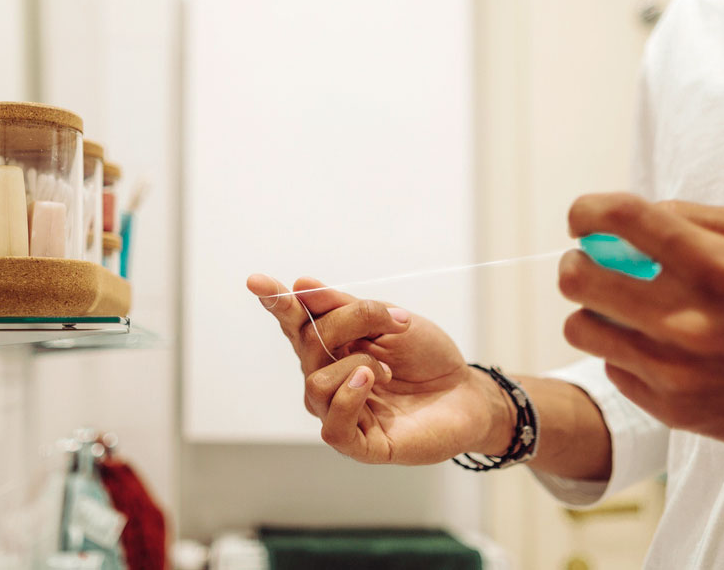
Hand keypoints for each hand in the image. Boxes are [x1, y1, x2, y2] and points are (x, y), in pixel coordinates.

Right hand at [247, 274, 512, 464]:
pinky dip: (348, 399)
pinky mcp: (359, 443)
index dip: (276, 302)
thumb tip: (302, 286)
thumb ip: (348, 308)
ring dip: (355, 365)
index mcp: (332, 345)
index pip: (295, 322)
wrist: (466, 391)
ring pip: (316, 383)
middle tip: (392, 318)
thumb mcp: (392, 321)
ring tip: (387, 369)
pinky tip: (368, 382)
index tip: (257, 281)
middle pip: (310, 343)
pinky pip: (333, 425)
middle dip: (349, 322)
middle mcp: (328, 378)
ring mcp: (340, 411)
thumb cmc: (427, 357)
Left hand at [557, 193, 723, 447]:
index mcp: (717, 268)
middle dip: (577, 262)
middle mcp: (691, 322)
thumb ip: (691, 216)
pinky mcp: (672, 409)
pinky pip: (613, 366)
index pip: (622, 220)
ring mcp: (677, 371)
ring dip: (592, 310)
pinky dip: (625, 351)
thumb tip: (627, 216)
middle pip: (578, 279)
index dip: (586, 210)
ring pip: (581, 328)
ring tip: (619, 306)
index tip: (583, 217)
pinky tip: (657, 346)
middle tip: (591, 263)